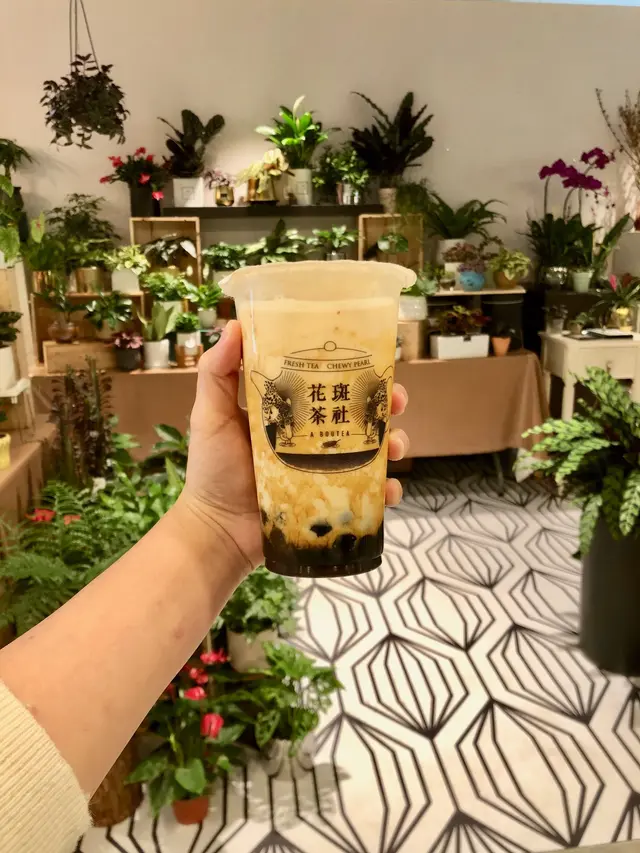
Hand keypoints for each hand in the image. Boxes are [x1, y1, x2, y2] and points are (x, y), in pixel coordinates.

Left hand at [179, 321, 409, 571]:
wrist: (216, 530)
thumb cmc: (212, 470)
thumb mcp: (211, 415)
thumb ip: (217, 373)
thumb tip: (234, 324)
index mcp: (290, 413)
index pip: (328, 383)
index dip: (354, 370)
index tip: (374, 360)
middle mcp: (313, 439)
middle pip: (360, 415)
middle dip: (385, 406)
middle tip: (395, 402)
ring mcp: (325, 472)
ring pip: (373, 453)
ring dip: (393, 445)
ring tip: (396, 447)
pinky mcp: (331, 503)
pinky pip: (368, 496)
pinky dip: (385, 493)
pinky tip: (389, 491)